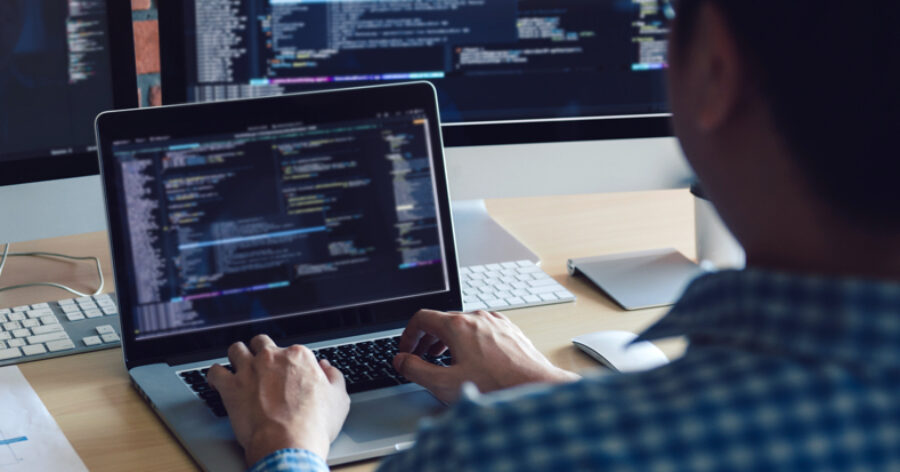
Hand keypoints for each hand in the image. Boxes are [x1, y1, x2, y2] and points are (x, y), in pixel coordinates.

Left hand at [207, 335, 349, 465]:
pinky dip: (214, 375)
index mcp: (299, 357)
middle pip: (261, 342)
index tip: (288, 372)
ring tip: (237, 365)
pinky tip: (217, 380)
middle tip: (261, 364)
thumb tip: (327, 368)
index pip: (291, 349)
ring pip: (236, 349)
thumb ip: (334, 377)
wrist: (289, 443)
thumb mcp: (339, 399)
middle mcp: (272, 357)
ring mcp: (249, 370)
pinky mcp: (230, 387)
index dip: (289, 362)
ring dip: (237, 356)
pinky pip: (215, 372)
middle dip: (260, 351)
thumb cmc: (314, 424)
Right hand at [393, 310, 579, 402]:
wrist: (536, 386)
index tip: (406, 350)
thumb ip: (416, 370)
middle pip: (442, 321)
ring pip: (463, 325)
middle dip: (426, 340)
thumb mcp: (444, 383)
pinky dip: (468, 341)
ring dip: (447, 341)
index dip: (408, 335)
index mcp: (457, 325)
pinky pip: (481, 330)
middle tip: (420, 358)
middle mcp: (476, 317)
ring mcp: (495, 322)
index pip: (422, 318)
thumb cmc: (496, 386)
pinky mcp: (508, 330)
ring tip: (443, 361)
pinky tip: (472, 361)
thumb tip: (402, 361)